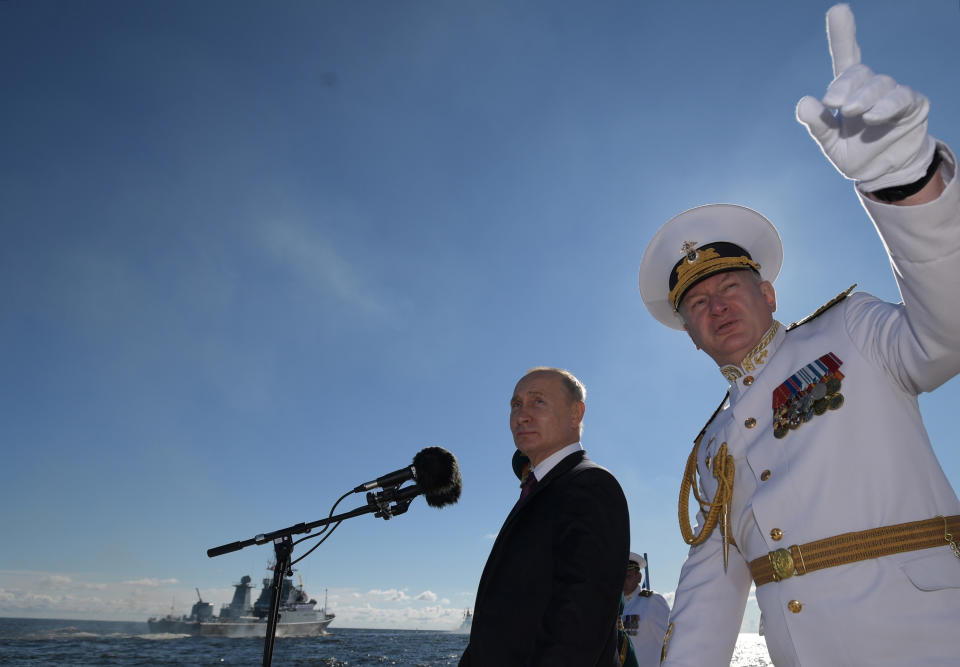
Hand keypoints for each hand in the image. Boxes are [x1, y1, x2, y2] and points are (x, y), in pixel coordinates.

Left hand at [795, 3, 934, 190]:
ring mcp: (893, 95)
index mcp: (848, 93)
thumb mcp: (831, 144)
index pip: (846, 59)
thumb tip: (803, 102)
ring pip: (880, 84)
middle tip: (836, 104)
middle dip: (846, 85)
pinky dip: (887, 106)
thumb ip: (818, 125)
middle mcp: (871, 89)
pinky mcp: (913, 105)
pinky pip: (901, 98)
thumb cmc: (856, 154)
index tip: (838, 10)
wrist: (883, 174)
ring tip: (855, 114)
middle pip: (859, 73)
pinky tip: (875, 117)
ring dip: (865, 98)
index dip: (843, 34)